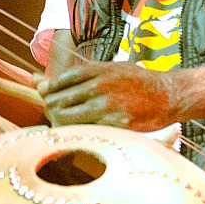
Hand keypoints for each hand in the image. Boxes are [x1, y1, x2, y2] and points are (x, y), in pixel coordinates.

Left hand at [38, 61, 179, 131]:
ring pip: (66, 118)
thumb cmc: (135, 82)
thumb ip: (76, 76)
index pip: (61, 80)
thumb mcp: (108, 70)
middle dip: (51, 109)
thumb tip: (36, 83)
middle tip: (54, 113)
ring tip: (65, 124)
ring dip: (60, 123)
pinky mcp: (116, 126)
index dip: (50, 90)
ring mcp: (108, 107)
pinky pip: (84, 131)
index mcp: (98, 70)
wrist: (169, 95)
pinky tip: (80, 132)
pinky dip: (77, 133)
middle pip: (58, 100)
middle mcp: (100, 86)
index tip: (48, 96)